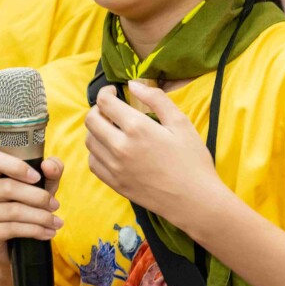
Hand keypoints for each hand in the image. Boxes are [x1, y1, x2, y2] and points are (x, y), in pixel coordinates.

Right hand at [0, 151, 62, 268]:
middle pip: (8, 187)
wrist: (16, 244)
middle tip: (55, 205)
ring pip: (13, 210)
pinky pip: (11, 229)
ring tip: (56, 222)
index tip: (37, 177)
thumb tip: (49, 166)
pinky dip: (35, 231)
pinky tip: (48, 233)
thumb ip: (51, 171)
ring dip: (41, 217)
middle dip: (38, 197)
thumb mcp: (43, 186)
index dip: (16, 166)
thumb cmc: (28, 205)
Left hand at [85, 83, 220, 217]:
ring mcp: (115, 167)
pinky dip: (96, 151)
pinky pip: (93, 163)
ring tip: (111, 128)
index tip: (113, 92)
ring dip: (96, 130)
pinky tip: (110, 149)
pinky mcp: (115, 183)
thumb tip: (132, 85)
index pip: (105, 103)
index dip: (106, 92)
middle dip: (98, 109)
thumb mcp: (180, 122)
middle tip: (112, 109)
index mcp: (136, 128)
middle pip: (91, 120)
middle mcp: (120, 147)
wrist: (195, 200)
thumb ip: (156, 99)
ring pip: (89, 141)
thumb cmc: (192, 160)